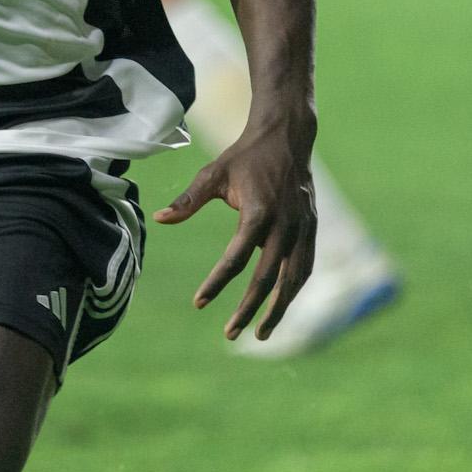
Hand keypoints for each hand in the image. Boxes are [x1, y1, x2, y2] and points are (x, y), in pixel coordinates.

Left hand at [156, 121, 317, 342]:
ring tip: (261, 333)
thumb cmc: (244, 157)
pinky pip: (305, 267)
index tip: (198, 302)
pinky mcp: (312, 229)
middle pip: (267, 278)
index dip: (216, 282)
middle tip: (230, 333)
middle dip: (248, 309)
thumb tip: (159, 219)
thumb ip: (188, 201)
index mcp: (259, 212)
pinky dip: (293, 289)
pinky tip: (280, 306)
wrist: (287, 138)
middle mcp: (285, 225)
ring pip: (293, 280)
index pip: (235, 258)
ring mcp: (303, 229)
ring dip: (278, 309)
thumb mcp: (213, 174)